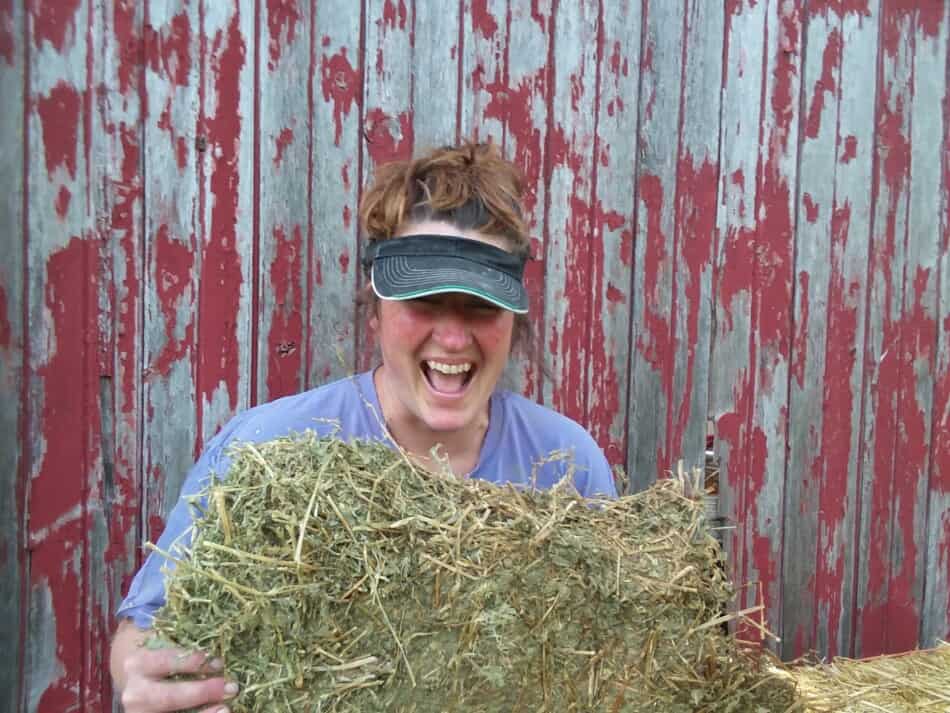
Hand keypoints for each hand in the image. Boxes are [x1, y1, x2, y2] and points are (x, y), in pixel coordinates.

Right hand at [110, 620, 238, 712]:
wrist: (139, 682)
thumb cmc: (162, 658)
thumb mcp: (166, 644)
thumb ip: (184, 639)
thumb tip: (221, 626)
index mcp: (138, 664)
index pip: (168, 662)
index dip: (194, 663)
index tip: (219, 661)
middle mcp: (135, 693)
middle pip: (169, 696)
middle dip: (201, 692)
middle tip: (230, 687)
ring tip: (226, 707)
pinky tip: (218, 712)